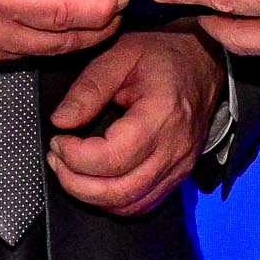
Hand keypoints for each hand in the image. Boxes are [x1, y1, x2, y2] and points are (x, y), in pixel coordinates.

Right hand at [0, 0, 126, 73]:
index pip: (55, 11)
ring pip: (42, 53)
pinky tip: (58, 26)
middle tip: (118, 7)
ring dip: (76, 39)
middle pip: (59, 40)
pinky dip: (46, 44)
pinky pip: (20, 55)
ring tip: (99, 18)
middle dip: (97, 26)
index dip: (94, 7)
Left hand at [45, 28, 223, 215]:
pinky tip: (95, 181)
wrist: (203, 61)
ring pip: (130, 204)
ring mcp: (179, 166)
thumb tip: (61, 120)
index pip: (113, 157)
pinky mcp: (178, 175)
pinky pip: (143, 203)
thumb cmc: (163, 55)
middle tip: (56, 159)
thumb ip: (88, 88)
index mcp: (161, 114)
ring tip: (70, 170)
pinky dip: (113, 201)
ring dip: (91, 196)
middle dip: (77, 183)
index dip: (76, 156)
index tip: (58, 140)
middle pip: (120, 190)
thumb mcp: (120, 55)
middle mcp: (174, 148)